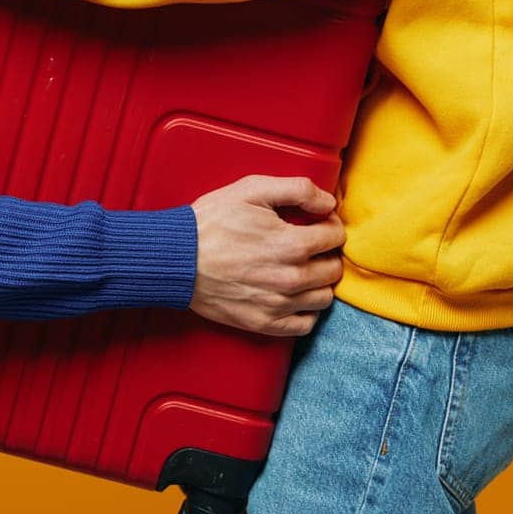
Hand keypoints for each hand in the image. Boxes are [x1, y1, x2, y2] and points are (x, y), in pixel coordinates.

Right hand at [189, 175, 344, 336]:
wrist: (177, 258)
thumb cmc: (212, 221)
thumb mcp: (251, 189)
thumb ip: (298, 189)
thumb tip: (329, 203)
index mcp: (291, 244)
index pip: (335, 237)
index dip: (329, 225)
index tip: (318, 222)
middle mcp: (290, 279)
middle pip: (333, 269)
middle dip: (327, 253)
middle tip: (310, 244)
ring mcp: (278, 305)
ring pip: (324, 298)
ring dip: (319, 281)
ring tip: (302, 268)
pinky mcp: (264, 324)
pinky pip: (305, 324)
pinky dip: (306, 310)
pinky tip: (292, 293)